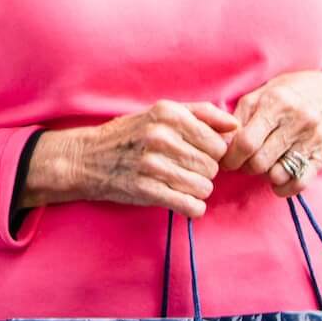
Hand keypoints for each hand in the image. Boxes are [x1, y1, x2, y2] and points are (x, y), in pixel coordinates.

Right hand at [26, 101, 238, 218]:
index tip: (198, 156)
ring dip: (198, 191)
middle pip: (212, 166)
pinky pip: (189, 205)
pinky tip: (183, 202)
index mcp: (168, 114)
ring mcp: (152, 165)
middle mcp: (161, 136)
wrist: (86, 158)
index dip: (213, 153)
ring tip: (182, 185)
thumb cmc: (129, 135)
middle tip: (186, 171)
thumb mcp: (160, 112)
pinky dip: (192, 208)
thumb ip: (200, 114)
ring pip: (204, 187)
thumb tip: (235, 126)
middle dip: (204, 173)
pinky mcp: (146, 190)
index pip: (218, 142)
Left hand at [220, 71, 321, 197]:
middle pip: (259, 162)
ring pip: (277, 174)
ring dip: (263, 175)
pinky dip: (282, 187)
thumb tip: (219, 144)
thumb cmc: (286, 95)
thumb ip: (238, 118)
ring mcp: (312, 140)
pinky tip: (276, 179)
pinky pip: (298, 183)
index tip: (225, 160)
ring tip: (262, 164)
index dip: (230, 157)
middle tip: (242, 162)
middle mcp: (297, 121)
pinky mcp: (321, 156)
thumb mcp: (259, 95)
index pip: (246, 142)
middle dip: (244, 166)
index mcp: (276, 103)